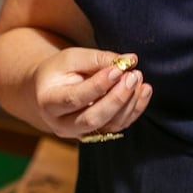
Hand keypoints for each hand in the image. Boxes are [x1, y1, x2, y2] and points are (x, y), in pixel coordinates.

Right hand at [32, 47, 151, 140]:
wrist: (49, 91)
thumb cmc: (58, 71)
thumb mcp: (71, 58)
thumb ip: (97, 58)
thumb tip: (129, 60)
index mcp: (48, 103)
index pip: (75, 98)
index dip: (98, 85)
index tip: (118, 69)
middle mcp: (61, 124)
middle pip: (92, 119)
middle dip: (116, 98)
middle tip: (132, 76)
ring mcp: (79, 133)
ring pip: (109, 125)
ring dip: (129, 102)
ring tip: (137, 78)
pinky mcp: (97, 134)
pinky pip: (119, 126)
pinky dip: (135, 109)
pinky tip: (144, 90)